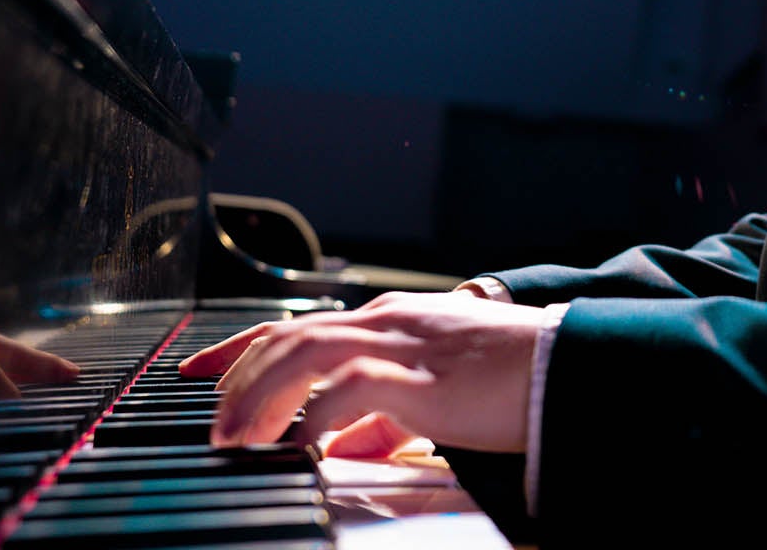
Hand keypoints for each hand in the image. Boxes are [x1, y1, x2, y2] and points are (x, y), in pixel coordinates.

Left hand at [178, 290, 541, 452]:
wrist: (568, 365)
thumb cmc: (512, 377)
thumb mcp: (438, 392)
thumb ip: (387, 415)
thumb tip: (345, 445)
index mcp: (389, 320)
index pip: (297, 324)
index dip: (239, 347)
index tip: (198, 374)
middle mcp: (387, 321)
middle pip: (288, 336)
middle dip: (237, 379)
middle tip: (213, 425)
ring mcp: (403, 344)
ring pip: (305, 353)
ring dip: (261, 396)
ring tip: (238, 438)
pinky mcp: (422, 376)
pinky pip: (349, 389)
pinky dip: (314, 416)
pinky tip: (296, 447)